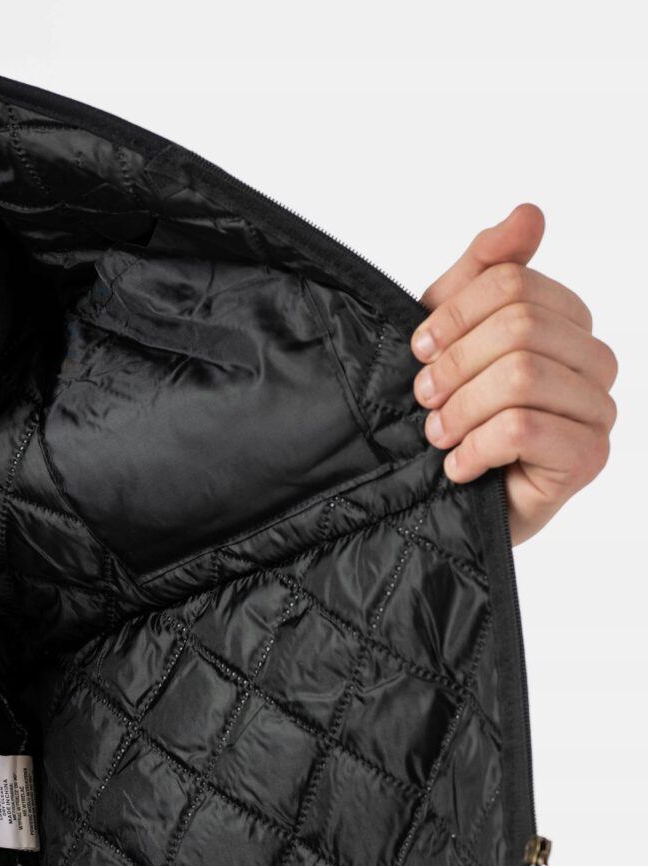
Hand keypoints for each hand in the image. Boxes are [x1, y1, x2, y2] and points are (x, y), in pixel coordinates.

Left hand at [409, 203, 617, 545]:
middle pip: (520, 327)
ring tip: (438, 435)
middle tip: (423, 399)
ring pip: (521, 377)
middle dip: (454, 365)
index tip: (419, 349)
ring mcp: (598, 411)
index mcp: (567, 321)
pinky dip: (475, 448)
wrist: (441, 500)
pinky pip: (524, 429)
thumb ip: (484, 273)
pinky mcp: (588, 459)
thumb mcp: (451, 334)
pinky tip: (457, 467)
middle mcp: (594, 362)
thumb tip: (530, 213)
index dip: (454, 314)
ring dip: (460, 410)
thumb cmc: (452, 414)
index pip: (514, 283)